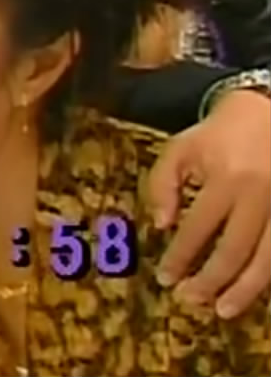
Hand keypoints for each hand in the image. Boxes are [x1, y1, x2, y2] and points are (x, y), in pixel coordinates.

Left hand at [148, 89, 270, 317]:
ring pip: (267, 260)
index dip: (180, 257)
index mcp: (226, 180)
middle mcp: (259, 197)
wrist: (268, 112)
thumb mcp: (181, 149)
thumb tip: (161, 225)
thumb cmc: (218, 134)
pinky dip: (268, 275)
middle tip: (191, 300)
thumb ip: (162, 184)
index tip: (166, 278)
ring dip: (244, 290)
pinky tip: (254, 290)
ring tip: (223, 309)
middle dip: (211, 281)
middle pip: (235, 251)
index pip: (198, 229)